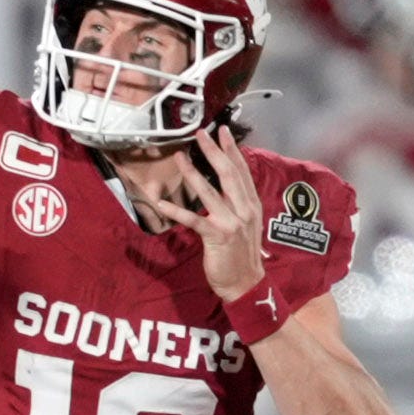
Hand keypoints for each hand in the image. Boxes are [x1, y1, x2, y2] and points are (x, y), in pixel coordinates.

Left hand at [148, 126, 267, 301]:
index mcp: (251, 204)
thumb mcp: (246, 224)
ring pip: (210, 192)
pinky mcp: (217, 237)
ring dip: (193, 173)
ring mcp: (231, 223)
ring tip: (180, 157)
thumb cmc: (242, 254)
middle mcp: (244, 210)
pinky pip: (193, 220)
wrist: (246, 283)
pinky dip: (177, 211)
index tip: (223, 132)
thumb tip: (226, 185)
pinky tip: (162, 202)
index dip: (232, 150)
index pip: (241, 171)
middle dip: (214, 151)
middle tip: (201, 134)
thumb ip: (238, 204)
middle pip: (228, 174)